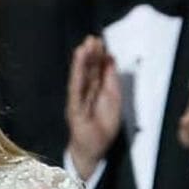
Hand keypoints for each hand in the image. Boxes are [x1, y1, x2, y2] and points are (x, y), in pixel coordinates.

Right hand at [66, 35, 121, 178]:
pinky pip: (76, 89)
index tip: (100, 42)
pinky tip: (78, 65)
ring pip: (81, 78)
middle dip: (90, 55)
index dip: (98, 56)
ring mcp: (78, 100)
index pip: (97, 70)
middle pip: (88, 71)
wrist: (94, 150)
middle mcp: (85, 92)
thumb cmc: (103, 127)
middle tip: (92, 39)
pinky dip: (77, 76)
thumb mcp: (114, 99)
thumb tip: (111, 59)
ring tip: (84, 47)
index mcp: (96, 90)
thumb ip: (112, 80)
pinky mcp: (74, 108)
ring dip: (81, 62)